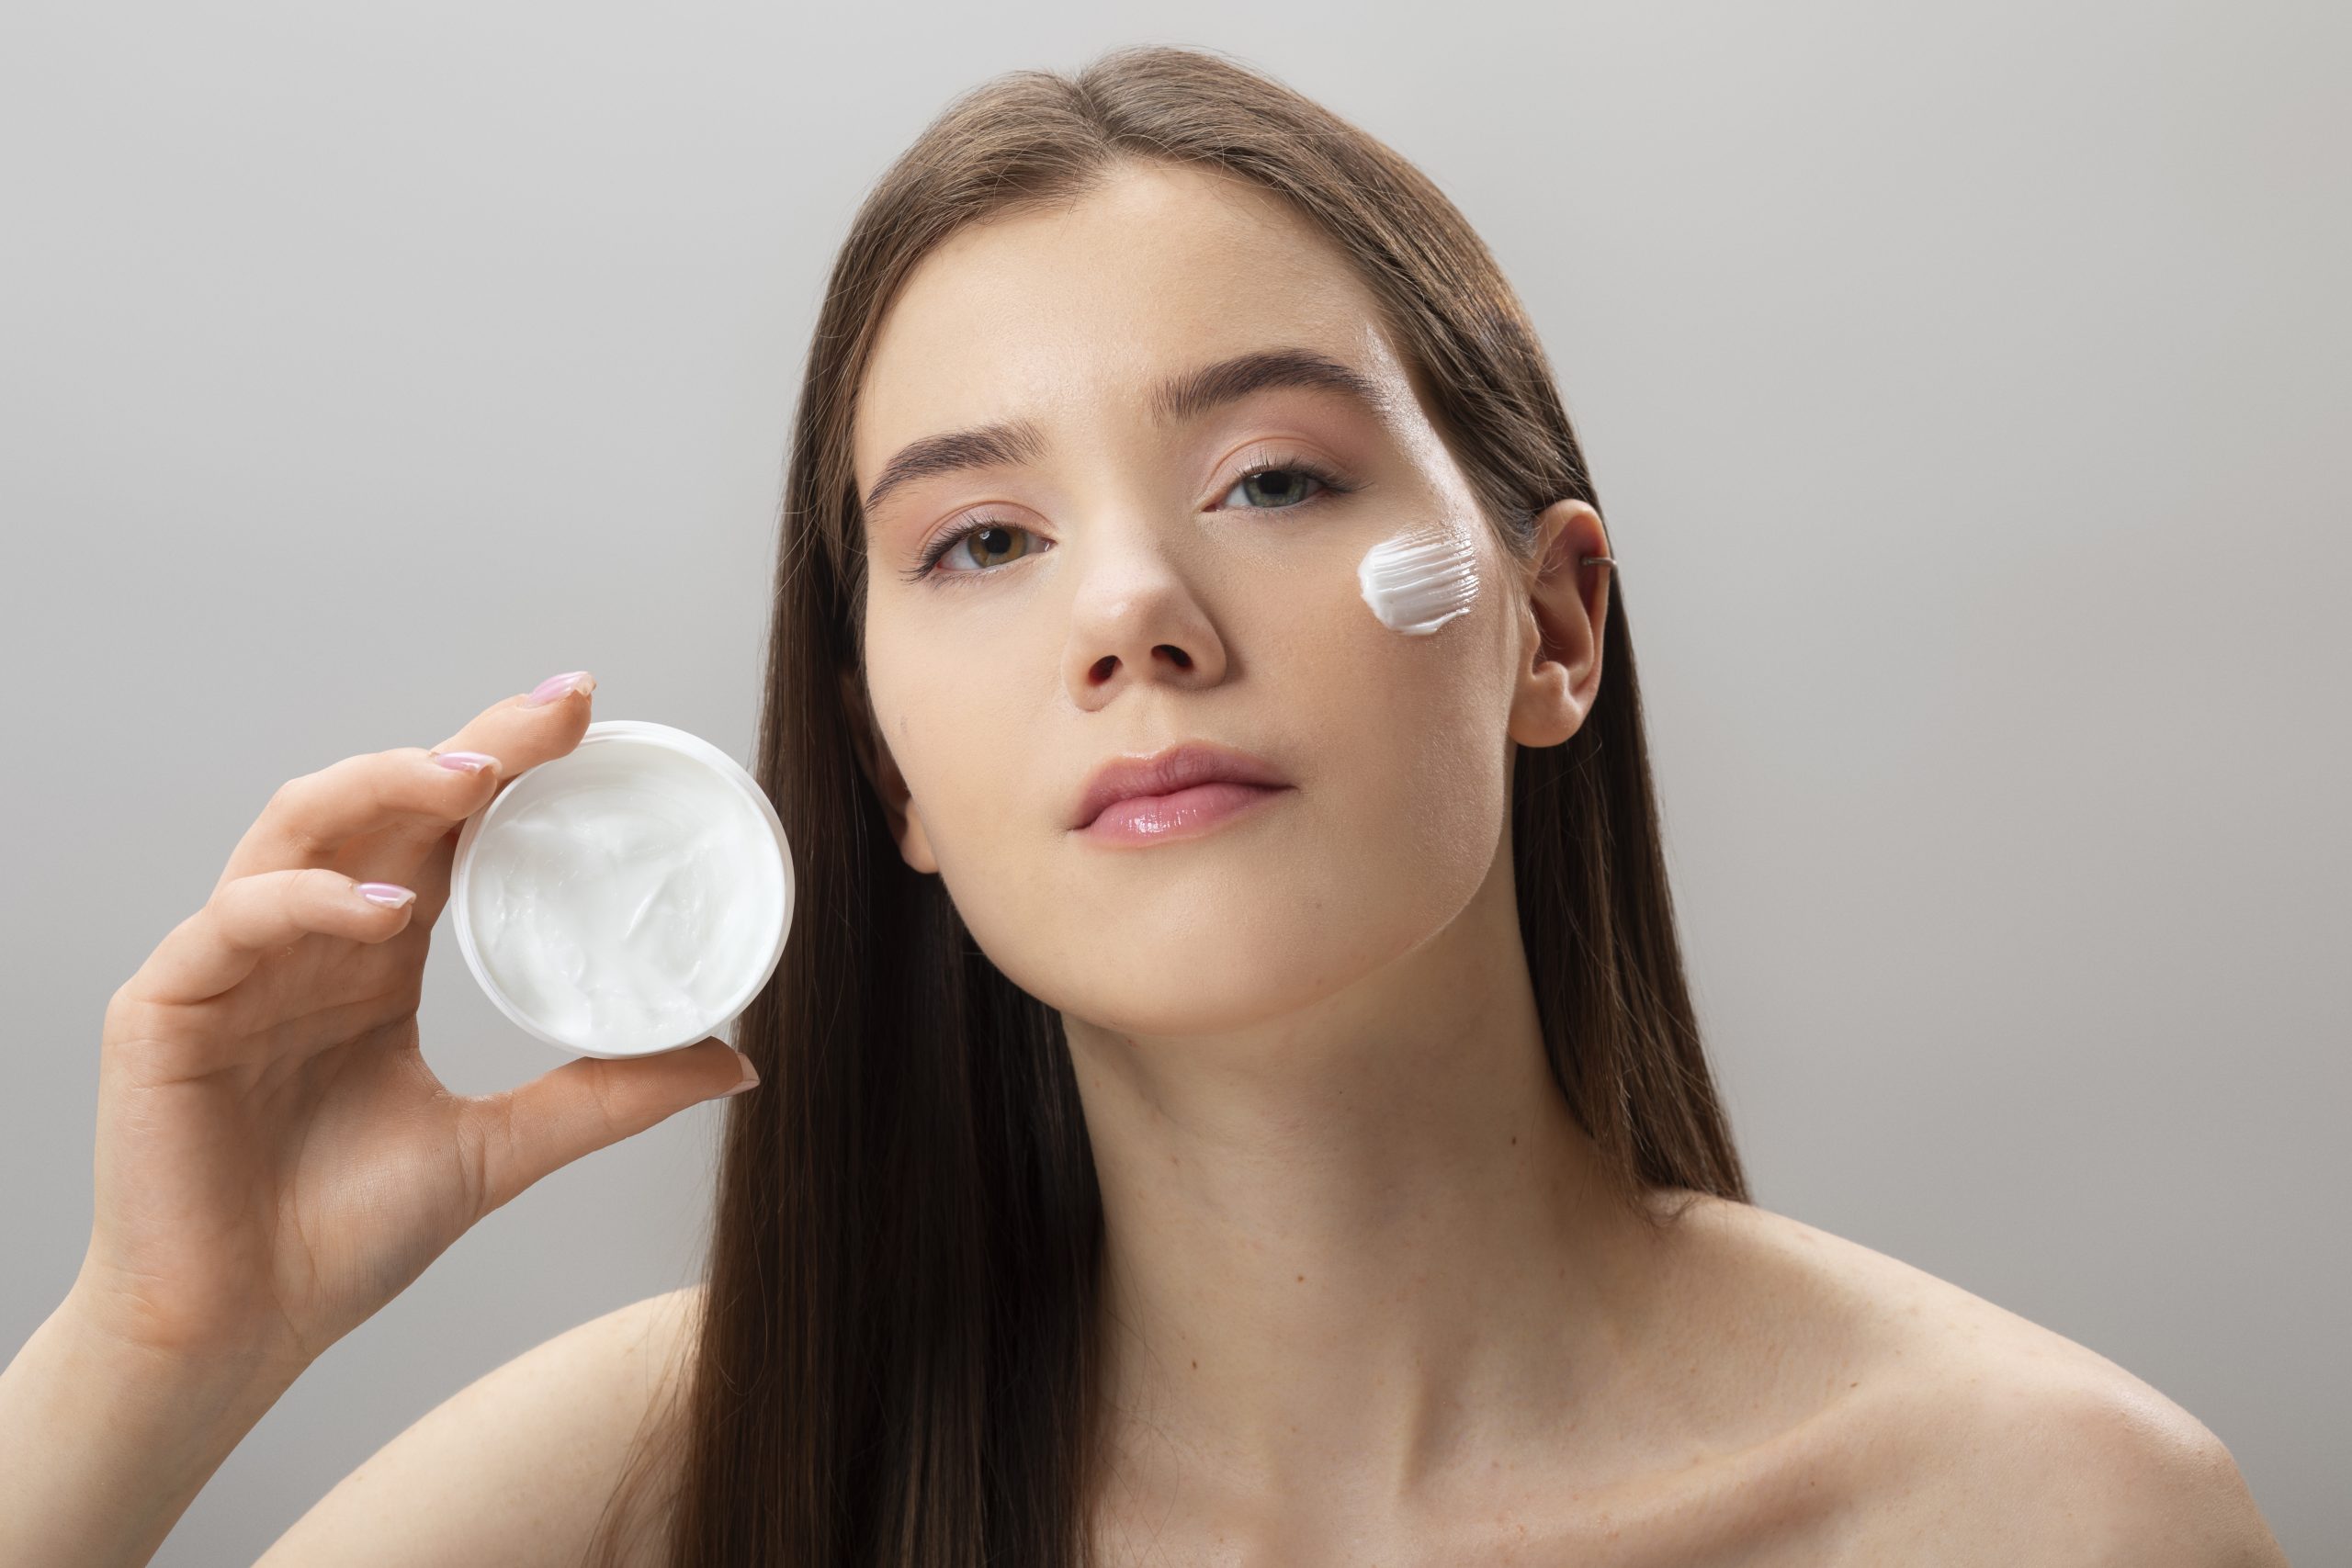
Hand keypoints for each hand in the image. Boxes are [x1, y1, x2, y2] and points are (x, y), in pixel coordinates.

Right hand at [73, 672, 756, 1375]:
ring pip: (296, 830)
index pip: (441, 829)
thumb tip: (739, 1060)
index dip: (503, 759)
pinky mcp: (166, 1008)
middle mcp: (306, 942)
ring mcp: (232, 967)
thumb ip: (611, 1095)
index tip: (586, 710)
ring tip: (472, 779)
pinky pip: (233, 922)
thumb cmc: (344, 1239)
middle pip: (378, 802)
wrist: (240, 1335)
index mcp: (376, 959)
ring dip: (384, 788)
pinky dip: (306, 900)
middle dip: (465, 746)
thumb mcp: (505, 1149)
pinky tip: (381, 907)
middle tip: (554, 716)